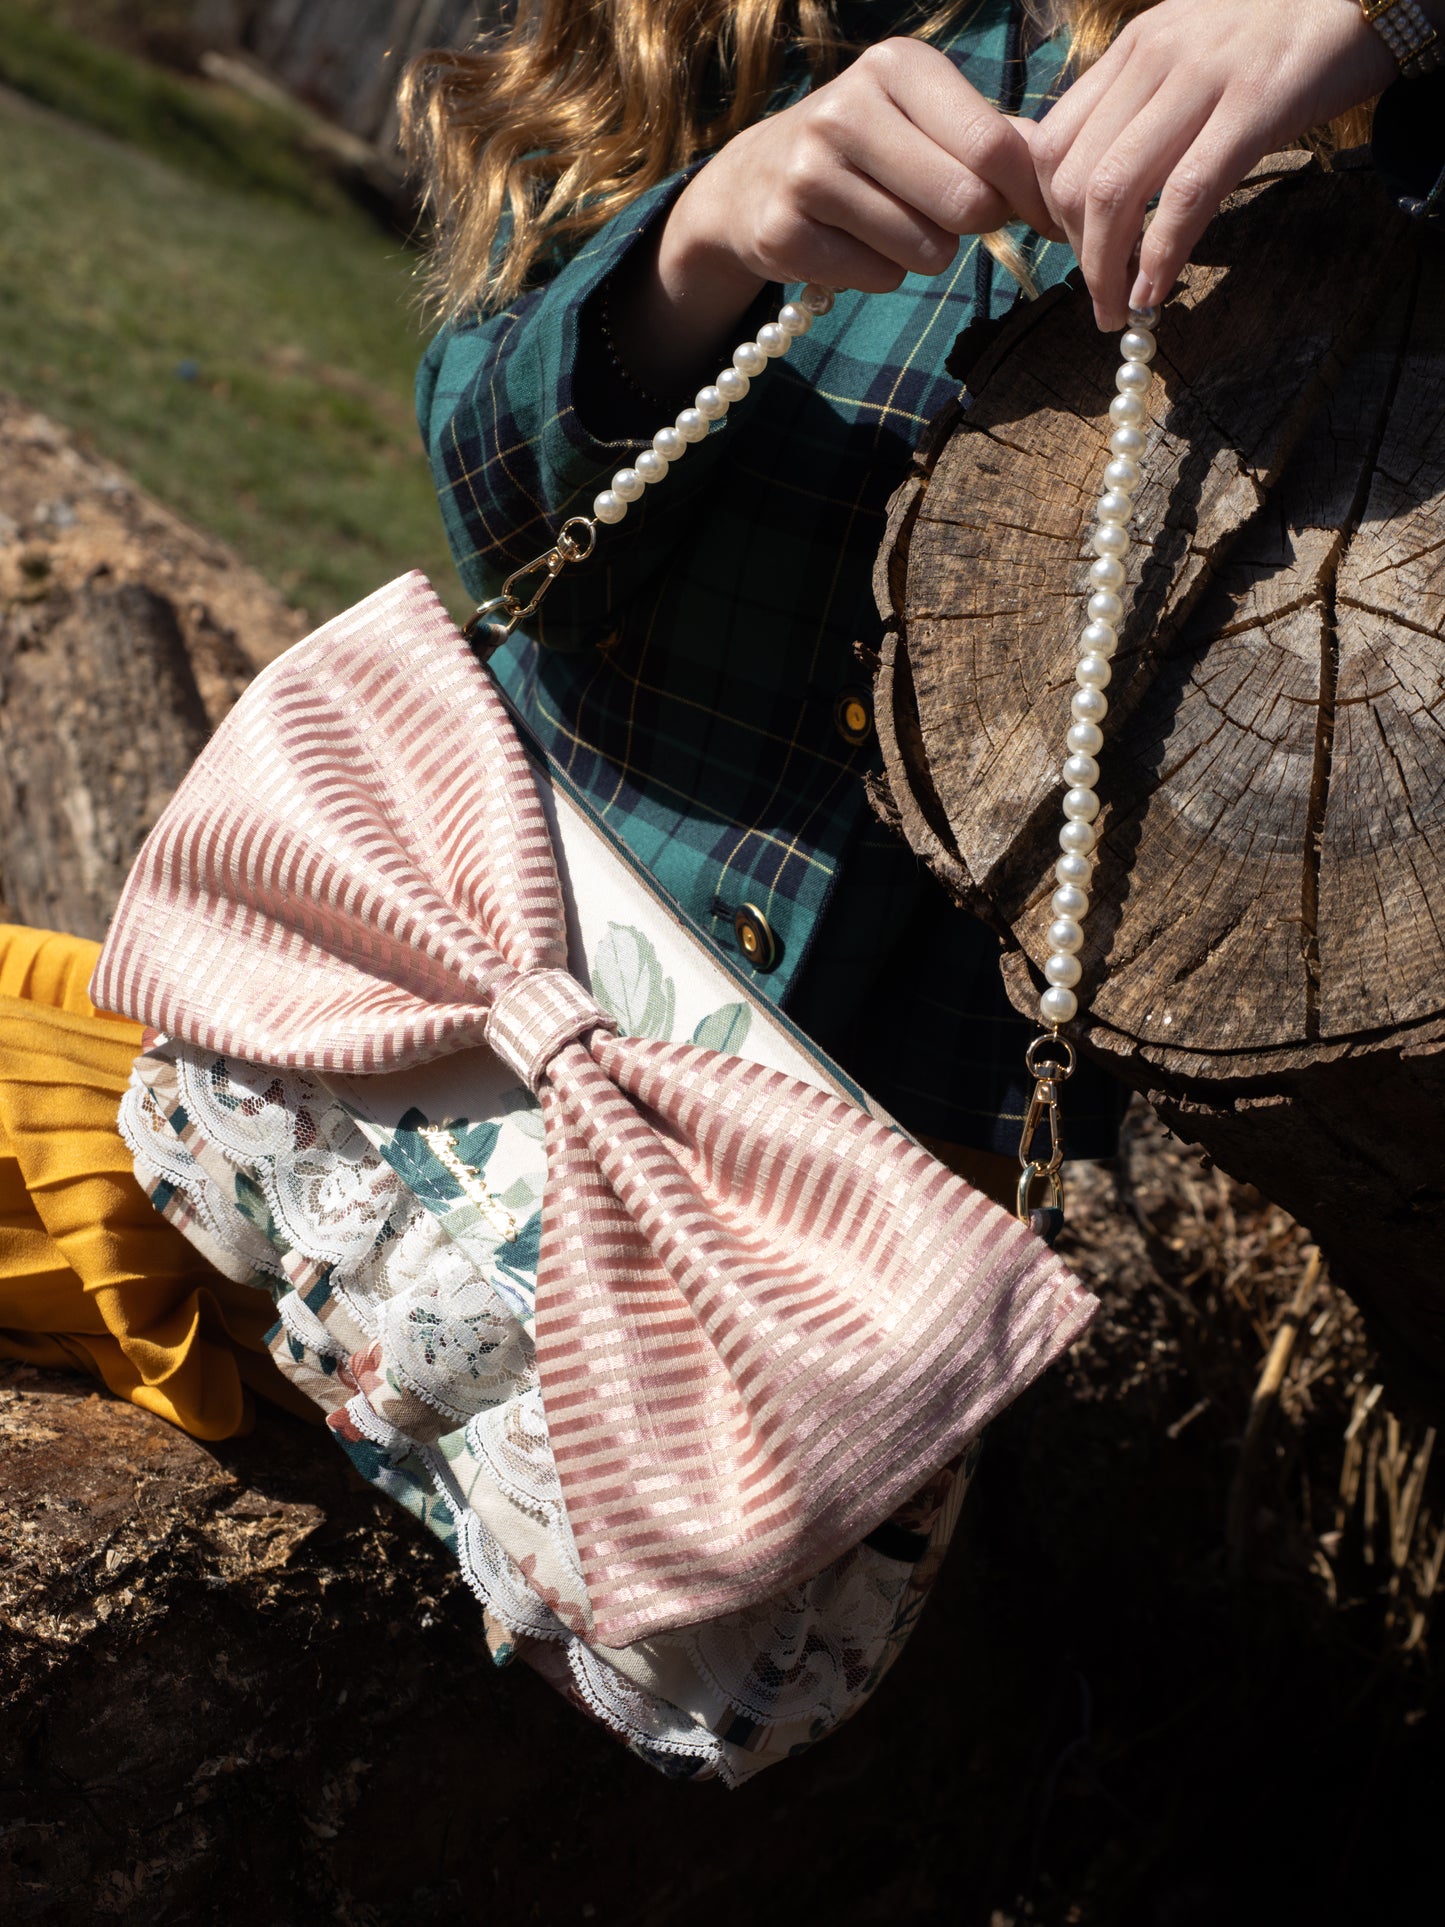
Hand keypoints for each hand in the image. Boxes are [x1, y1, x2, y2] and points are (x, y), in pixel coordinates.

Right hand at [614, 38, 1060, 393]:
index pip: (995, 146)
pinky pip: (880, 279)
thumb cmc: (869, 148)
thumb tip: (1070, 174)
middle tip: (948, 216)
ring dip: (924, 253)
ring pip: (926, 251)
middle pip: (966, 205)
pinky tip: (852, 243)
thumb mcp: (928, 120)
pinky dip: (879, 274)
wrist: (755, 180)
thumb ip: (1000, 140)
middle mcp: (848, 109)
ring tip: (889, 223)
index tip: (1035, 215)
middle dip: (972, 225)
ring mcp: (809, 172)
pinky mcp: (785, 231)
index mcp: (896, 67)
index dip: (1028, 194)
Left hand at [1028, 0, 1401, 329]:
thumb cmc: (1277, 35)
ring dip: (1106, 270)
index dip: (1047, 214)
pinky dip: (1160, 258)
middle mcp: (1155, 58)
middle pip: (1073, 178)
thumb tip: (1099, 187)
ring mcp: (1202, 79)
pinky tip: (1155, 293)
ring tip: (1119, 310)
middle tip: (1099, 295)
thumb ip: (1142, 103)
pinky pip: (1186, 196)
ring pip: (1115, 192)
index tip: (1072, 252)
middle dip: (1076, 255)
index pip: (1050, 145)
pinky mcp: (1253, 106)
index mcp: (1133, 48)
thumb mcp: (1191, 51)